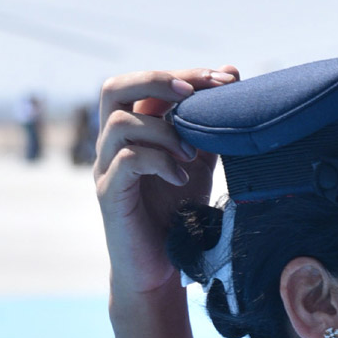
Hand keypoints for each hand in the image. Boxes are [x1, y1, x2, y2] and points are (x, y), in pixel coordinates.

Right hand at [94, 67, 238, 295]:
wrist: (161, 266)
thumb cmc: (178, 211)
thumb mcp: (200, 160)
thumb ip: (210, 122)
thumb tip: (231, 72)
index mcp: (135, 130)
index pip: (146, 84)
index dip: (185, 75)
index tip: (226, 79)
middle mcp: (113, 144)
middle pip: (114, 89)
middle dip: (158, 82)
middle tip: (193, 94)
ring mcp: (106, 168)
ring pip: (120, 123)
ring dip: (164, 131)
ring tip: (190, 154)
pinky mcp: (109, 194)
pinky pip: (125, 161)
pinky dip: (158, 162)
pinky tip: (181, 178)